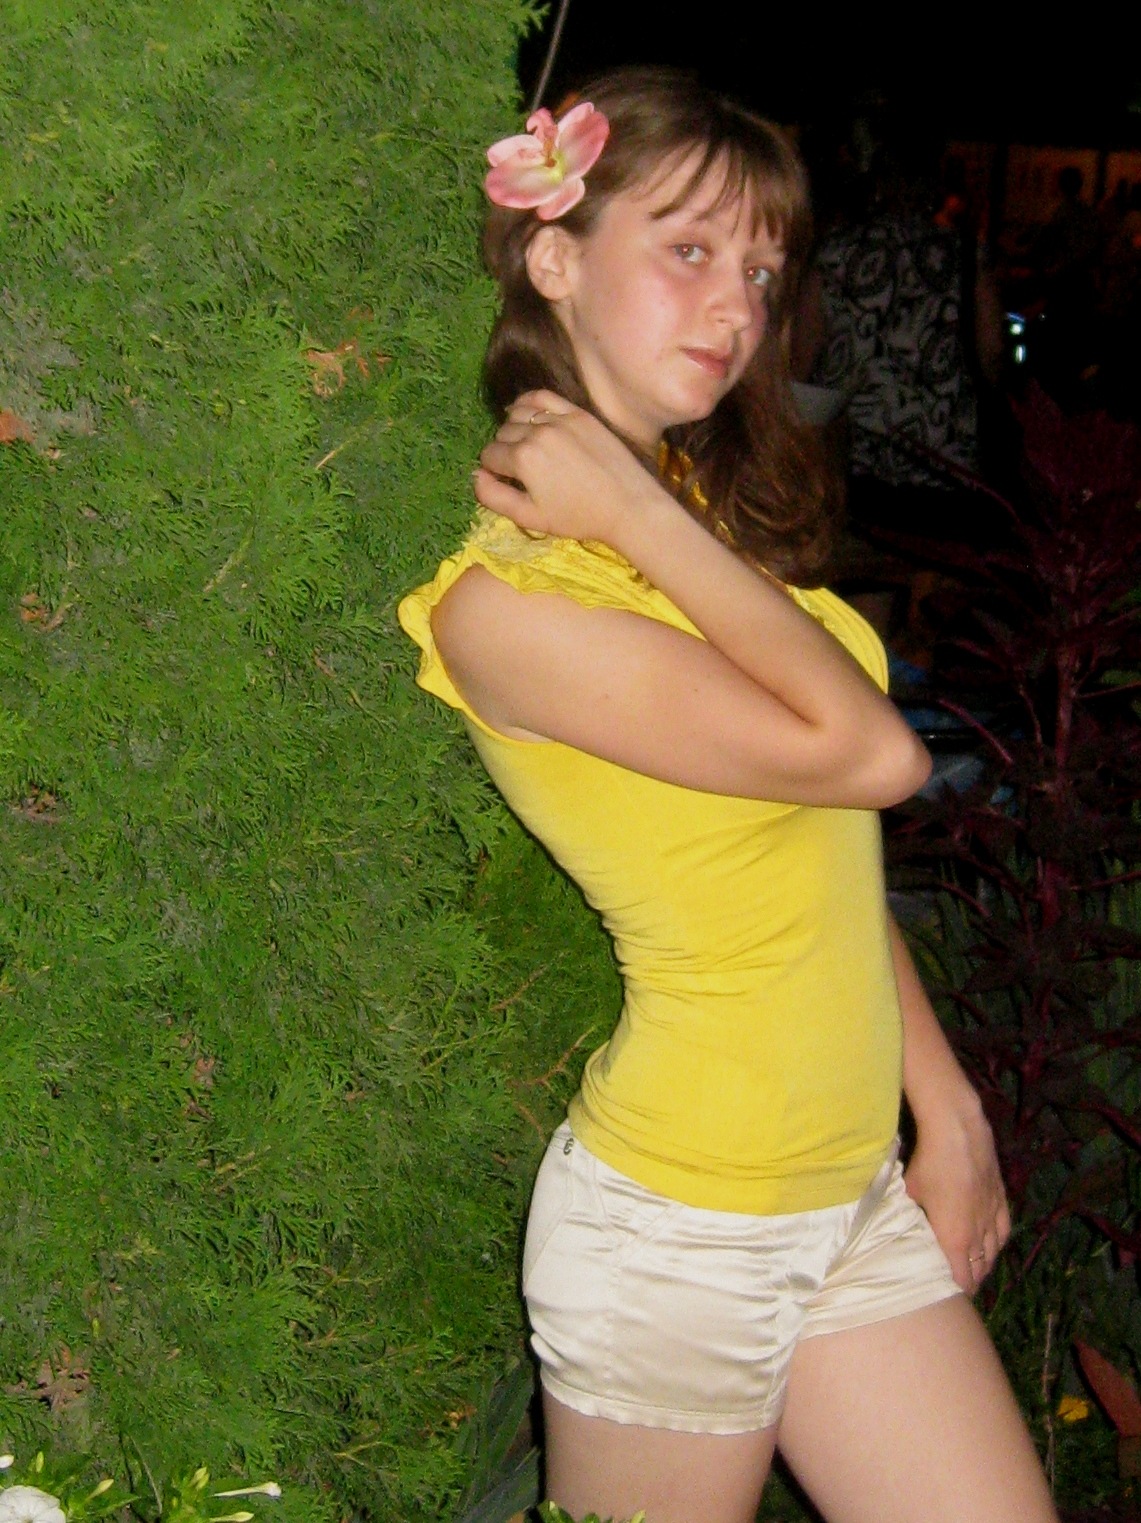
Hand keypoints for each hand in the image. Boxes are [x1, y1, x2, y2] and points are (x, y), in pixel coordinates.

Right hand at [473, 389, 663, 547]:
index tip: (507, 482)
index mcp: (523, 459)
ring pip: (518, 413)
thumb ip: (493, 497)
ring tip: (527, 445)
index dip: (494, 471)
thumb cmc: (577, 517)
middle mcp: (538, 431)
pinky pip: (542, 397)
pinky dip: (529, 403)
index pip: (489, 455)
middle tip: (521, 469)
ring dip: (515, 427)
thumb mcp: (530, 517)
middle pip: (502, 433)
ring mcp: (560, 419)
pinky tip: (530, 416)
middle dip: (504, 450)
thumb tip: (474, 475)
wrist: (627, 505)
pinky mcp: (578, 413)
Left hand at [904, 1095, 1010, 1292]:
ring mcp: (992, 1218)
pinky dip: (997, 1245)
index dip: (956, 1291)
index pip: (961, 1279)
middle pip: (978, 1270)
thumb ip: (908, 1216)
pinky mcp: (1001, 1201)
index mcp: (954, 1239)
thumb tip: (897, 1225)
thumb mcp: (910, 1193)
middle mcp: (978, 1235)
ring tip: (975, 1272)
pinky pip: (1003, 1233)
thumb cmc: (930, 1164)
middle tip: (958, 1287)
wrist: (960, 1133)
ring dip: (983, 1265)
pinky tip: (992, 1248)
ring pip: (992, 1253)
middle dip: (969, 1281)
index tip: (947, 1297)